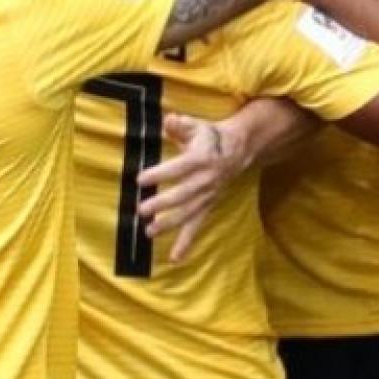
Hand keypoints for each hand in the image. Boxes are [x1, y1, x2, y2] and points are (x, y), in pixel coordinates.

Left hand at [137, 113, 252, 263]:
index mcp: (201, 159)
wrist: (238, 150)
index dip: (160, 174)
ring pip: (188, 214)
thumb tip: (169, 120)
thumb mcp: (197, 126)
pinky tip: (175, 258)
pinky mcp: (207, 207)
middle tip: (141, 210)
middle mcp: (205, 181)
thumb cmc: (210, 137)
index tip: (140, 179)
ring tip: (148, 232)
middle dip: (162, 204)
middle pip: (182, 195)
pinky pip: (196, 227)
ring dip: (168, 225)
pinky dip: (186, 244)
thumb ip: (181, 125)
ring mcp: (207, 197)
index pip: (178, 169)